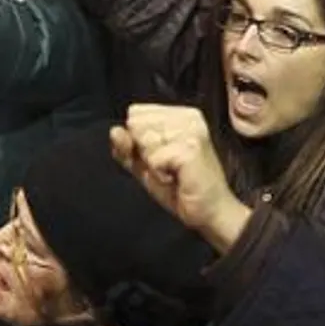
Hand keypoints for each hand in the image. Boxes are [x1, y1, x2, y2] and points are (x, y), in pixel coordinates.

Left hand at [111, 105, 248, 252]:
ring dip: (152, 164)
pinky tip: (175, 178)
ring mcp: (191, 131)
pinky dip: (158, 175)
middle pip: (136, 124)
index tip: (159, 156)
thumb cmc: (179, 188)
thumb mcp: (144, 165)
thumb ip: (126, 147)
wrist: (209, 213)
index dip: (137, 139)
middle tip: (167, 166)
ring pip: (144, 140)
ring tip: (172, 172)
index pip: (135, 112)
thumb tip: (115, 131)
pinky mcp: (190, 149)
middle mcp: (188, 116)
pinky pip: (152, 159)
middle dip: (144, 152)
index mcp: (179, 114)